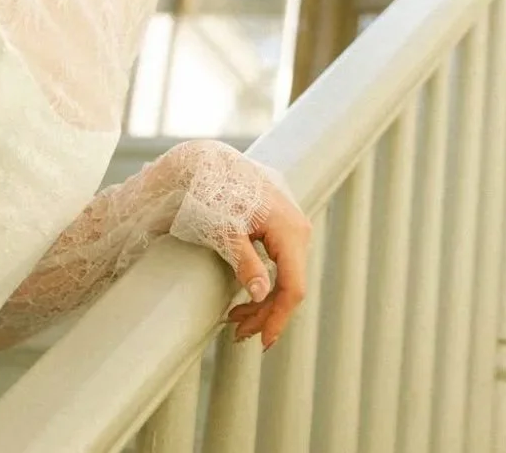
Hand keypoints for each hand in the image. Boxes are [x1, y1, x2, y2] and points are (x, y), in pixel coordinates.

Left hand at [224, 173, 310, 351]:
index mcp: (288, 230)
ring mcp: (291, 229)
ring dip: (263, 302)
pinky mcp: (280, 229)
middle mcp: (297, 230)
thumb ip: (245, 262)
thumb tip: (262, 295)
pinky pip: (278, 264)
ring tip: (237, 322)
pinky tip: (246, 299)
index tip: (264, 342)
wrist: (208, 162)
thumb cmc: (213, 191)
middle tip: (239, 334)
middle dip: (267, 314)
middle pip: (289, 285)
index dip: (279, 317)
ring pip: (284, 277)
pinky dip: (263, 284)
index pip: (292, 287)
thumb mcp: (224, 229)